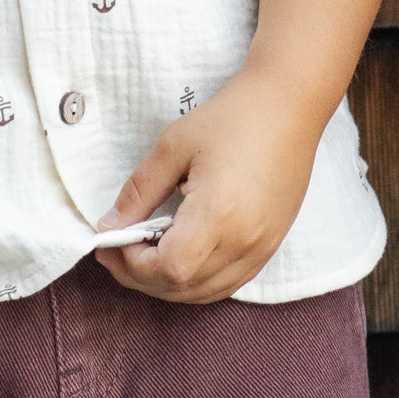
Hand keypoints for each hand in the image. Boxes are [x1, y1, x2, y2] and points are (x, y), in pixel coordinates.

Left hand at [95, 68, 322, 303]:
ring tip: (145, 255)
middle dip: (141, 277)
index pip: (169, 268)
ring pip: (205, 293)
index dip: (134, 264)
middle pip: (183, 287)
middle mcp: (245, 239)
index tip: (116, 241)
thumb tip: (109, 227)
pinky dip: (198, 282)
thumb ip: (139, 191)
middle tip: (117, 251)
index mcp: (219, 212)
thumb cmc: (232, 117)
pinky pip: (228, 283)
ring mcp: (263, 247)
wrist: (289, 105)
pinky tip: (181, 258)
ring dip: (168, 284)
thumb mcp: (174, 145)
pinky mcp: (271, 246)